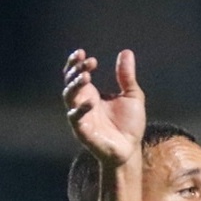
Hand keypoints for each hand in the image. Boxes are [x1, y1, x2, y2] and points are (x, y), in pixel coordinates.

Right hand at [62, 48, 144, 164]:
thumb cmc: (130, 125)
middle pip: (70, 81)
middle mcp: (82, 102)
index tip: (84, 54)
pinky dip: (80, 109)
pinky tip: (91, 102)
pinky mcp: (82, 130)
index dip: (77, 63)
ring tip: (86, 76)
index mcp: (92, 93)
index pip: (77, 73)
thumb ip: (127, 77)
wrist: (130, 149)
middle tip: (88, 62)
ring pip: (69, 96)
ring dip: (75, 84)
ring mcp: (80, 115)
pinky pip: (75, 117)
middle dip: (76, 70)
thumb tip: (126, 52)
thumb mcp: (132, 97)